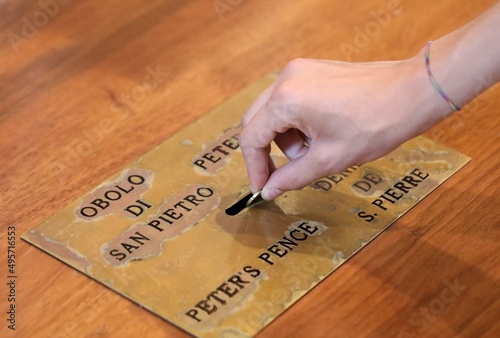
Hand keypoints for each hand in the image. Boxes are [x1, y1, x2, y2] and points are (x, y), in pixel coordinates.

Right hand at [239, 55, 447, 199]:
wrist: (412, 92)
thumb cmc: (376, 124)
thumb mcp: (329, 159)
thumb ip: (292, 177)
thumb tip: (269, 191)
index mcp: (286, 100)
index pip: (251, 138)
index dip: (254, 167)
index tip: (262, 186)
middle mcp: (286, 79)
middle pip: (256, 122)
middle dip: (268, 151)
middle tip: (285, 173)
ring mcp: (298, 70)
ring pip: (272, 112)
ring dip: (284, 136)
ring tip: (315, 148)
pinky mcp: (310, 69)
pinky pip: (288, 99)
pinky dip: (295, 121)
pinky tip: (320, 131)